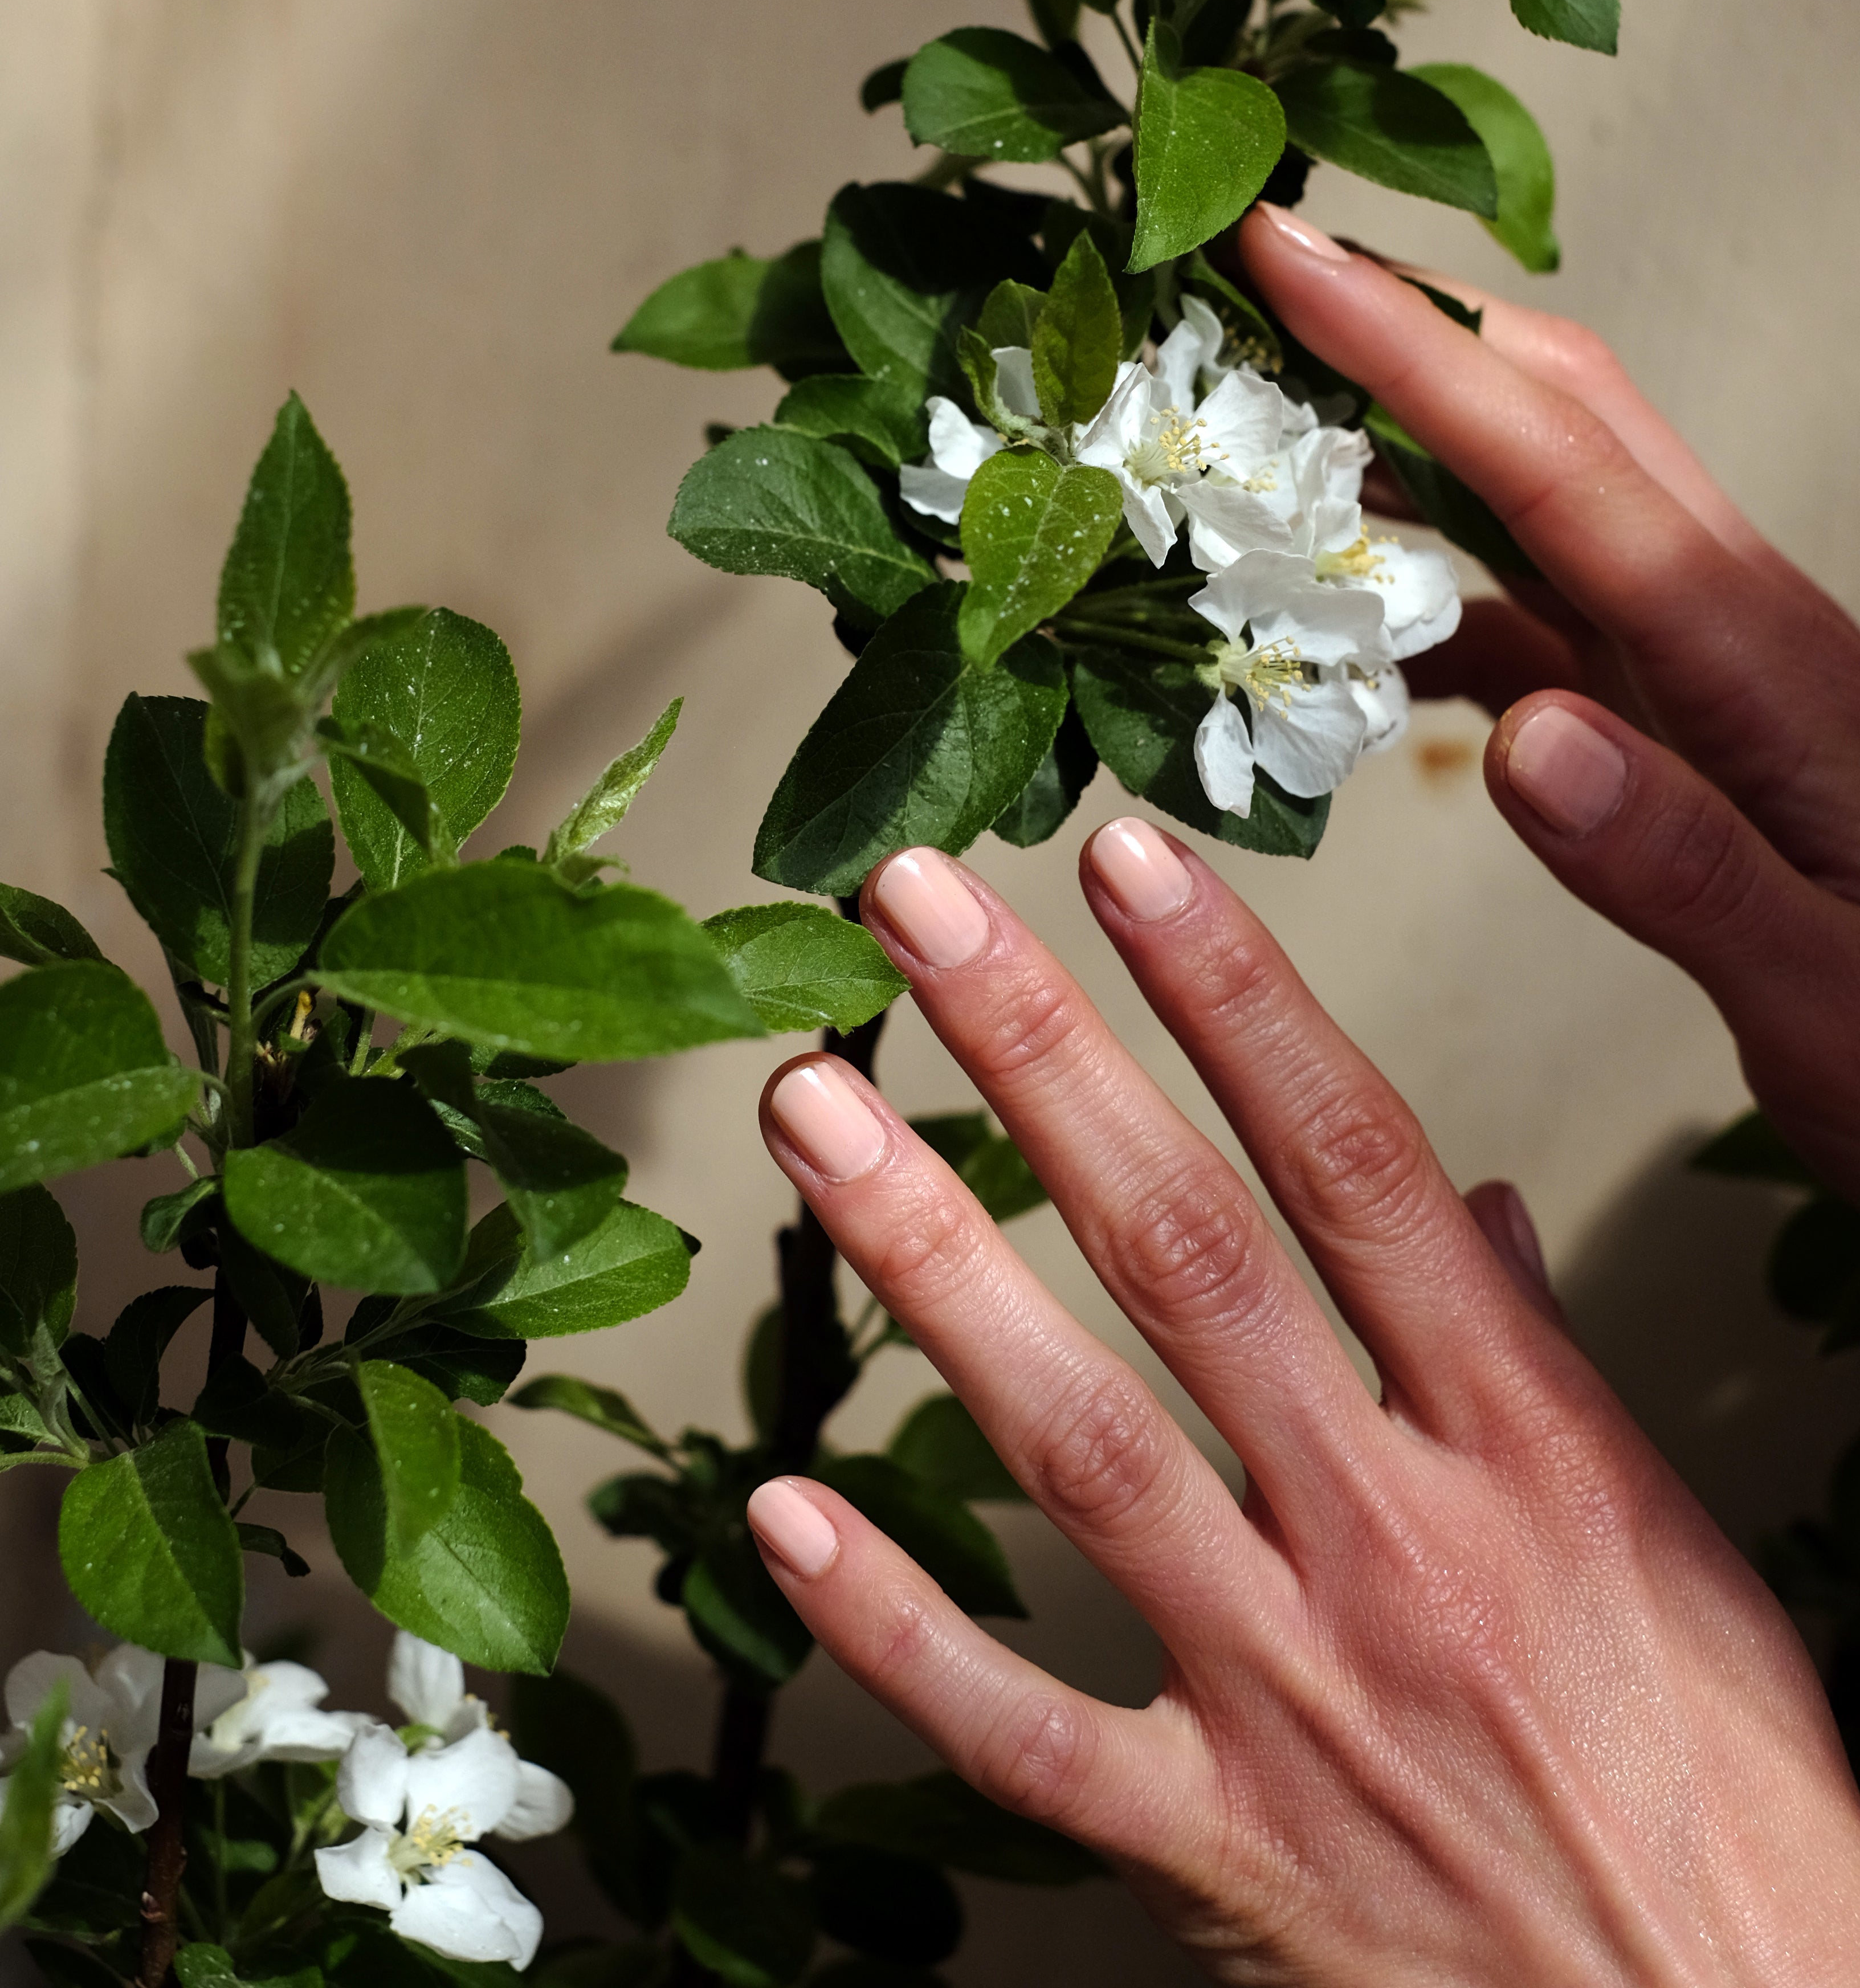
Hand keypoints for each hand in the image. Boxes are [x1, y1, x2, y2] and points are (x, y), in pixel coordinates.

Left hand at [749, 837, 1859, 1983]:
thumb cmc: (1724, 1788)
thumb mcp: (1674, 1539)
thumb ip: (1545, 1360)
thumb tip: (1474, 1210)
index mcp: (1527, 1447)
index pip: (1355, 1160)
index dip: (1233, 992)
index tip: (1125, 858)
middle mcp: (1395, 1542)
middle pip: (1188, 1255)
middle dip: (1042, 1059)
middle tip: (914, 907)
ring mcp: (1292, 1697)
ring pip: (1077, 1447)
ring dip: (931, 1264)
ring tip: (810, 1111)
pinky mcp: (1220, 1855)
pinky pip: (1024, 1731)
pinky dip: (898, 1624)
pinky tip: (781, 1509)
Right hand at [1240, 201, 1859, 1198]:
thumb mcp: (1825, 997)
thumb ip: (1684, 868)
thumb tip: (1528, 739)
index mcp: (1756, 665)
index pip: (1560, 463)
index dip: (1412, 348)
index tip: (1284, 248)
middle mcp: (1725, 621)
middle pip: (1554, 417)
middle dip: (1402, 320)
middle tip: (1245, 270)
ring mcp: (1699, 657)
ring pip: (1531, 491)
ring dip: (1400, 436)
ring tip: (1249, 416)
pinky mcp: (1677, 707)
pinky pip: (1529, 603)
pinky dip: (1422, 584)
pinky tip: (1335, 627)